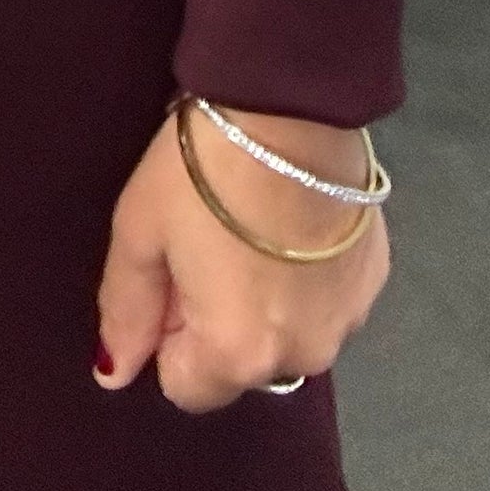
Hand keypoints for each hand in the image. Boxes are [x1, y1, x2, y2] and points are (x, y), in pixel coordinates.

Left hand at [94, 103, 389, 411]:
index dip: (168, 331)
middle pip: (239, 365)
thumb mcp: (140, 232)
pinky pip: (325, 301)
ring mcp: (347, 319)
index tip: (174, 270)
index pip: (185, 386)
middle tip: (210, 242)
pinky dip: (306, 277)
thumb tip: (113, 374)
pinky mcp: (375, 279)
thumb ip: (126, 312)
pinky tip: (294, 222)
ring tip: (255, 227)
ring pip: (286, 334)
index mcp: (236, 354)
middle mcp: (301, 354)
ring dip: (266, 302)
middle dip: (217, 321)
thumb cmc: (203, 167)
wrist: (290, 104)